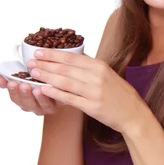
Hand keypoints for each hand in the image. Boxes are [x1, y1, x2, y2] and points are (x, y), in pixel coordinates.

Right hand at [0, 74, 57, 114]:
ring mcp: (44, 107)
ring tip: (35, 89)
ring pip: (39, 106)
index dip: (12, 90)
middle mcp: (32, 105)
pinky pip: (52, 104)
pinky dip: (48, 98)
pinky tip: (47, 90)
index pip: (14, 96)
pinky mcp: (57, 104)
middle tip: (22, 85)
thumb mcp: (23, 73)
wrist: (59, 78)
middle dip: (23, 94)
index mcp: (21, 98)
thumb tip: (0, 78)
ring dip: (36, 98)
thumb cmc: (37, 76)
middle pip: (25, 104)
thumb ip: (9, 76)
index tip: (11, 82)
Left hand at [26, 50, 145, 133]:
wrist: (133, 113)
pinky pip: (70, 98)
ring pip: (65, 81)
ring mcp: (94, 92)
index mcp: (100, 66)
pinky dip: (55, 93)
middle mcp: (97, 77)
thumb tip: (73, 57)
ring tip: (33, 73)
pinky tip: (44, 89)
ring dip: (47, 76)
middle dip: (45, 64)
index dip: (53, 54)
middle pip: (65, 68)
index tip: (38, 51)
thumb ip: (90, 66)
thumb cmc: (119, 94)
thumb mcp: (108, 74)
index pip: (72, 57)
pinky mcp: (92, 107)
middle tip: (30, 62)